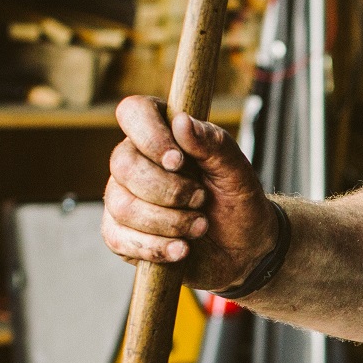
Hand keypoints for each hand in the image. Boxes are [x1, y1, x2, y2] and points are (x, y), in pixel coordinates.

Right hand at [100, 95, 281, 291]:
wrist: (243, 250)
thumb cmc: (237, 203)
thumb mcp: (237, 172)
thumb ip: (213, 144)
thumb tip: (181, 121)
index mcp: (163, 134)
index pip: (133, 113)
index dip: (150, 136)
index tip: (178, 161)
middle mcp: (135, 162)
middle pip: (123, 165)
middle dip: (169, 191)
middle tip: (201, 200)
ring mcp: (123, 198)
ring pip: (122, 206)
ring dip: (169, 222)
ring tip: (200, 227)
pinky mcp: (121, 234)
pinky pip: (119, 239)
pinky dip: (155, 247)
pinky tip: (181, 250)